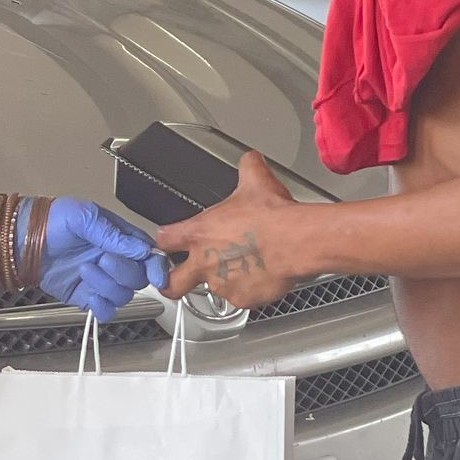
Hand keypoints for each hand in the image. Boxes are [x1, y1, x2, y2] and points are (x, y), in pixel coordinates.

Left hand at [23, 198, 164, 322]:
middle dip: (122, 272)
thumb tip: (140, 248)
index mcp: (120, 237)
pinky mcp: (87, 296)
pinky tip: (89, 294)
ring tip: (84, 269)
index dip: (157, 267)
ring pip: (123, 295)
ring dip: (106, 286)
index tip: (155, 276)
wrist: (23, 240)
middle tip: (101, 259)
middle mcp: (115, 259)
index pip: (149, 255)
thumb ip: (112, 234)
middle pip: (139, 278)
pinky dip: (101, 306)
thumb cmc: (52, 220)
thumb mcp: (83, 216)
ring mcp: (102, 279)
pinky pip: (106, 310)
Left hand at [157, 153, 300, 308]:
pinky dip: (249, 289)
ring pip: (215, 288)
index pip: (165, 239)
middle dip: (169, 283)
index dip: (164, 241)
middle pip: (172, 282)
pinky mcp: (242, 299)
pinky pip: (241, 297)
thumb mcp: (255, 181)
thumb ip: (247, 168)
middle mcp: (205, 262)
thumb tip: (251, 160)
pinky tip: (261, 275)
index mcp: (199, 233)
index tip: (165, 243)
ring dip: (224, 280)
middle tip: (174, 282)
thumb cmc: (273, 216)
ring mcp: (222, 284)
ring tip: (245, 266)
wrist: (295, 241)